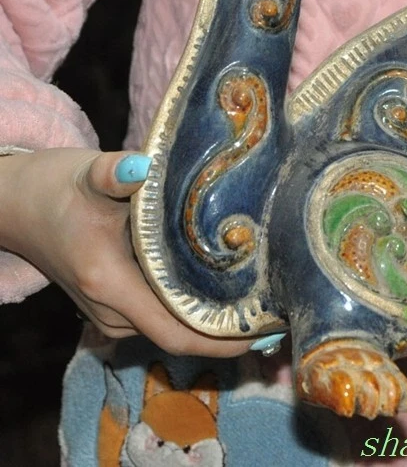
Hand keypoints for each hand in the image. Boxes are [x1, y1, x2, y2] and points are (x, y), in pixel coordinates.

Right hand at [0, 148, 250, 357]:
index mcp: (109, 283)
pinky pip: (164, 316)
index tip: (265, 331)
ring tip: (266, 298)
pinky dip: (197, 310)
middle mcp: (112, 309)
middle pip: (181, 336)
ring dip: (215, 320)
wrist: (15, 204)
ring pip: (173, 327)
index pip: (175, 331)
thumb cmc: (54, 188)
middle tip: (281, 311)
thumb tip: (143, 166)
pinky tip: (231, 290)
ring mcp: (113, 311)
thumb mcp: (88, 173)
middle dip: (230, 331)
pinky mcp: (117, 303)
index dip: (222, 339)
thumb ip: (117, 172)